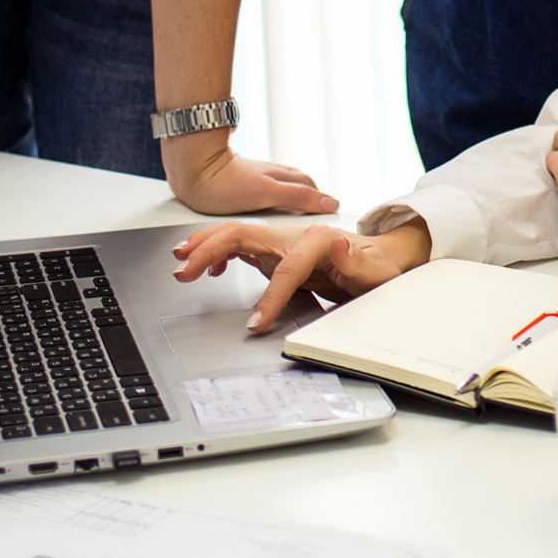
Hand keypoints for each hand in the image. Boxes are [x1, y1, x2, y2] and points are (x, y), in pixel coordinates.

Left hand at [165, 137, 340, 216]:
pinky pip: (258, 192)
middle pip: (295, 184)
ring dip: (284, 200)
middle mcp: (269, 174)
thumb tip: (330, 202)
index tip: (326, 213)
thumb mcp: (267, 193)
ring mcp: (252, 176)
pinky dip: (264, 202)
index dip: (319, 200)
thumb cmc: (223, 184)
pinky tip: (257, 209)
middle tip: (311, 214)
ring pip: (276, 187)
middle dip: (305, 198)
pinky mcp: (236, 182)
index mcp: (280, 176)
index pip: (309, 187)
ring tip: (288, 215)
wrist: (190, 172)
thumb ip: (298, 197)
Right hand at [171, 219, 430, 330]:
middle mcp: (293, 235)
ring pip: (235, 235)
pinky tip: (206, 268)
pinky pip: (240, 246)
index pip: (286, 268)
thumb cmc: (375, 266)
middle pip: (245, 234)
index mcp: (316, 240)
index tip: (257, 324)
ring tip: (180, 263)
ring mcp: (281, 240)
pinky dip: (217, 252)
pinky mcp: (274, 250)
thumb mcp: (373, 270)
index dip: (270, 296)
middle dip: (211, 250)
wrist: (378, 257)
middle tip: (184, 272)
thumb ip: (355, 260)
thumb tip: (340, 243)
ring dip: (206, 246)